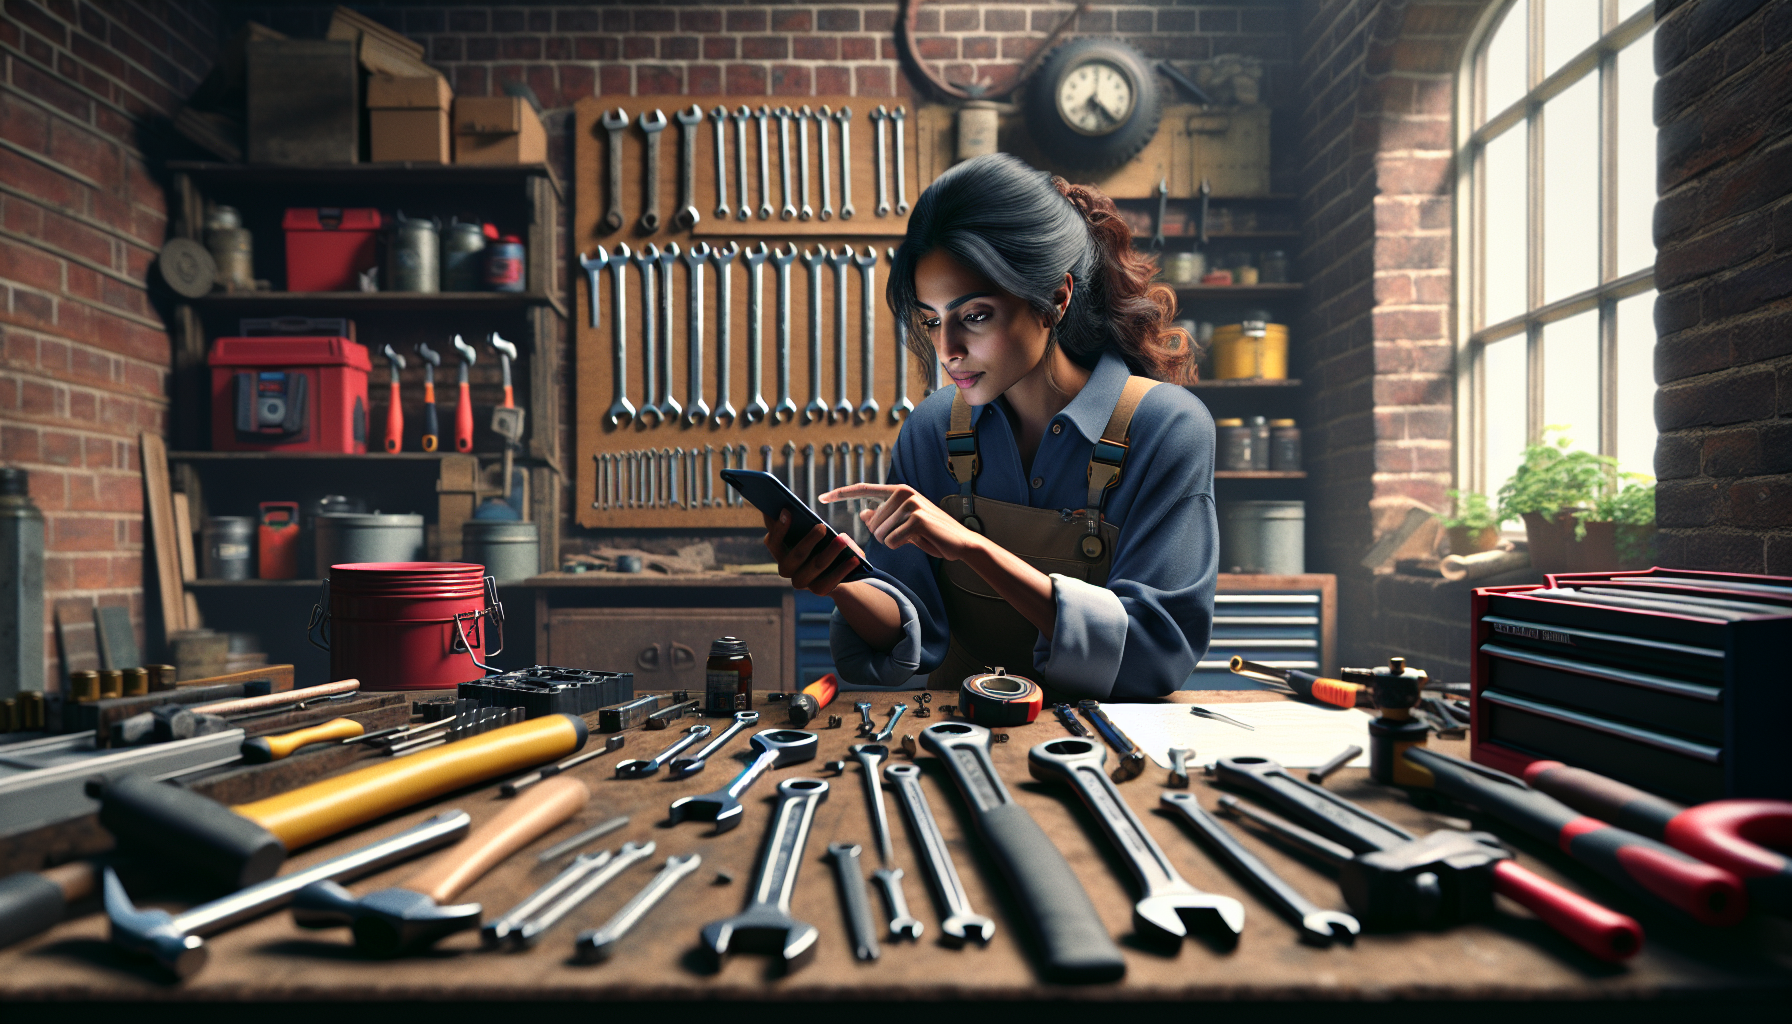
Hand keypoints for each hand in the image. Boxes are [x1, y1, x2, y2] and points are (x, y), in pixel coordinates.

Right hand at [761, 508, 865, 595]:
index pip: (773, 541)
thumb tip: (792, 505)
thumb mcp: (804, 530)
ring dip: (831, 552)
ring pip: (816, 566)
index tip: (787, 510)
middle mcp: (785, 569)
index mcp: (777, 550)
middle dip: (809, 540)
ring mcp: (800, 581)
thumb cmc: (815, 540)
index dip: (779, 527)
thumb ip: (796, 519)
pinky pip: (831, 580)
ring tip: (842, 540)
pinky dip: (843, 569)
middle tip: (822, 526)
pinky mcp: (818, 589)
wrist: (831, 568)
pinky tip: (854, 559)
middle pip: (796, 555)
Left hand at [822, 483, 983, 561]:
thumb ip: (883, 517)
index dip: (840, 494)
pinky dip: (900, 546)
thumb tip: (863, 513)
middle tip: (907, 535)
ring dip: (894, 541)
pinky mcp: (917, 519)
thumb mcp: (904, 525)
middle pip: (871, 522)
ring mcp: (911, 504)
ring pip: (880, 533)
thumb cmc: (931, 534)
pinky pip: (891, 540)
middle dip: (884, 535)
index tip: (820, 498)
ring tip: (914, 536)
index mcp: (898, 491)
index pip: (863, 489)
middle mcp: (903, 493)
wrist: (960, 543)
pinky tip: (918, 540)